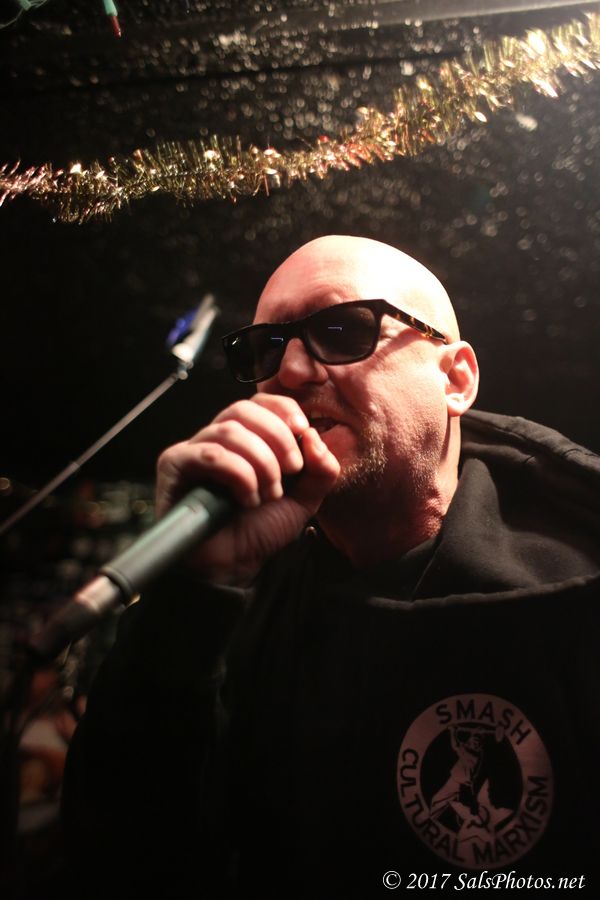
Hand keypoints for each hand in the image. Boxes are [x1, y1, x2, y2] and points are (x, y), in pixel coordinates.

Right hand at [156, 394, 339, 583]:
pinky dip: (238, 475)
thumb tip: (316, 437)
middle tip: (291, 470)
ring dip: (260, 463)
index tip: (303, 431)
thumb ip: (320, 470)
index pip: (260, 403)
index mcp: (244, 439)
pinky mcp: (174, 466)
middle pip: (244, 410)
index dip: (283, 410)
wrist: (233, 567)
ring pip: (229, 431)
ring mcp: (192, 451)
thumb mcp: (303, 500)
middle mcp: (216, 439)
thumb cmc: (259, 531)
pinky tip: (246, 500)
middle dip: (277, 438)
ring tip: (268, 494)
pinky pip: (209, 454)